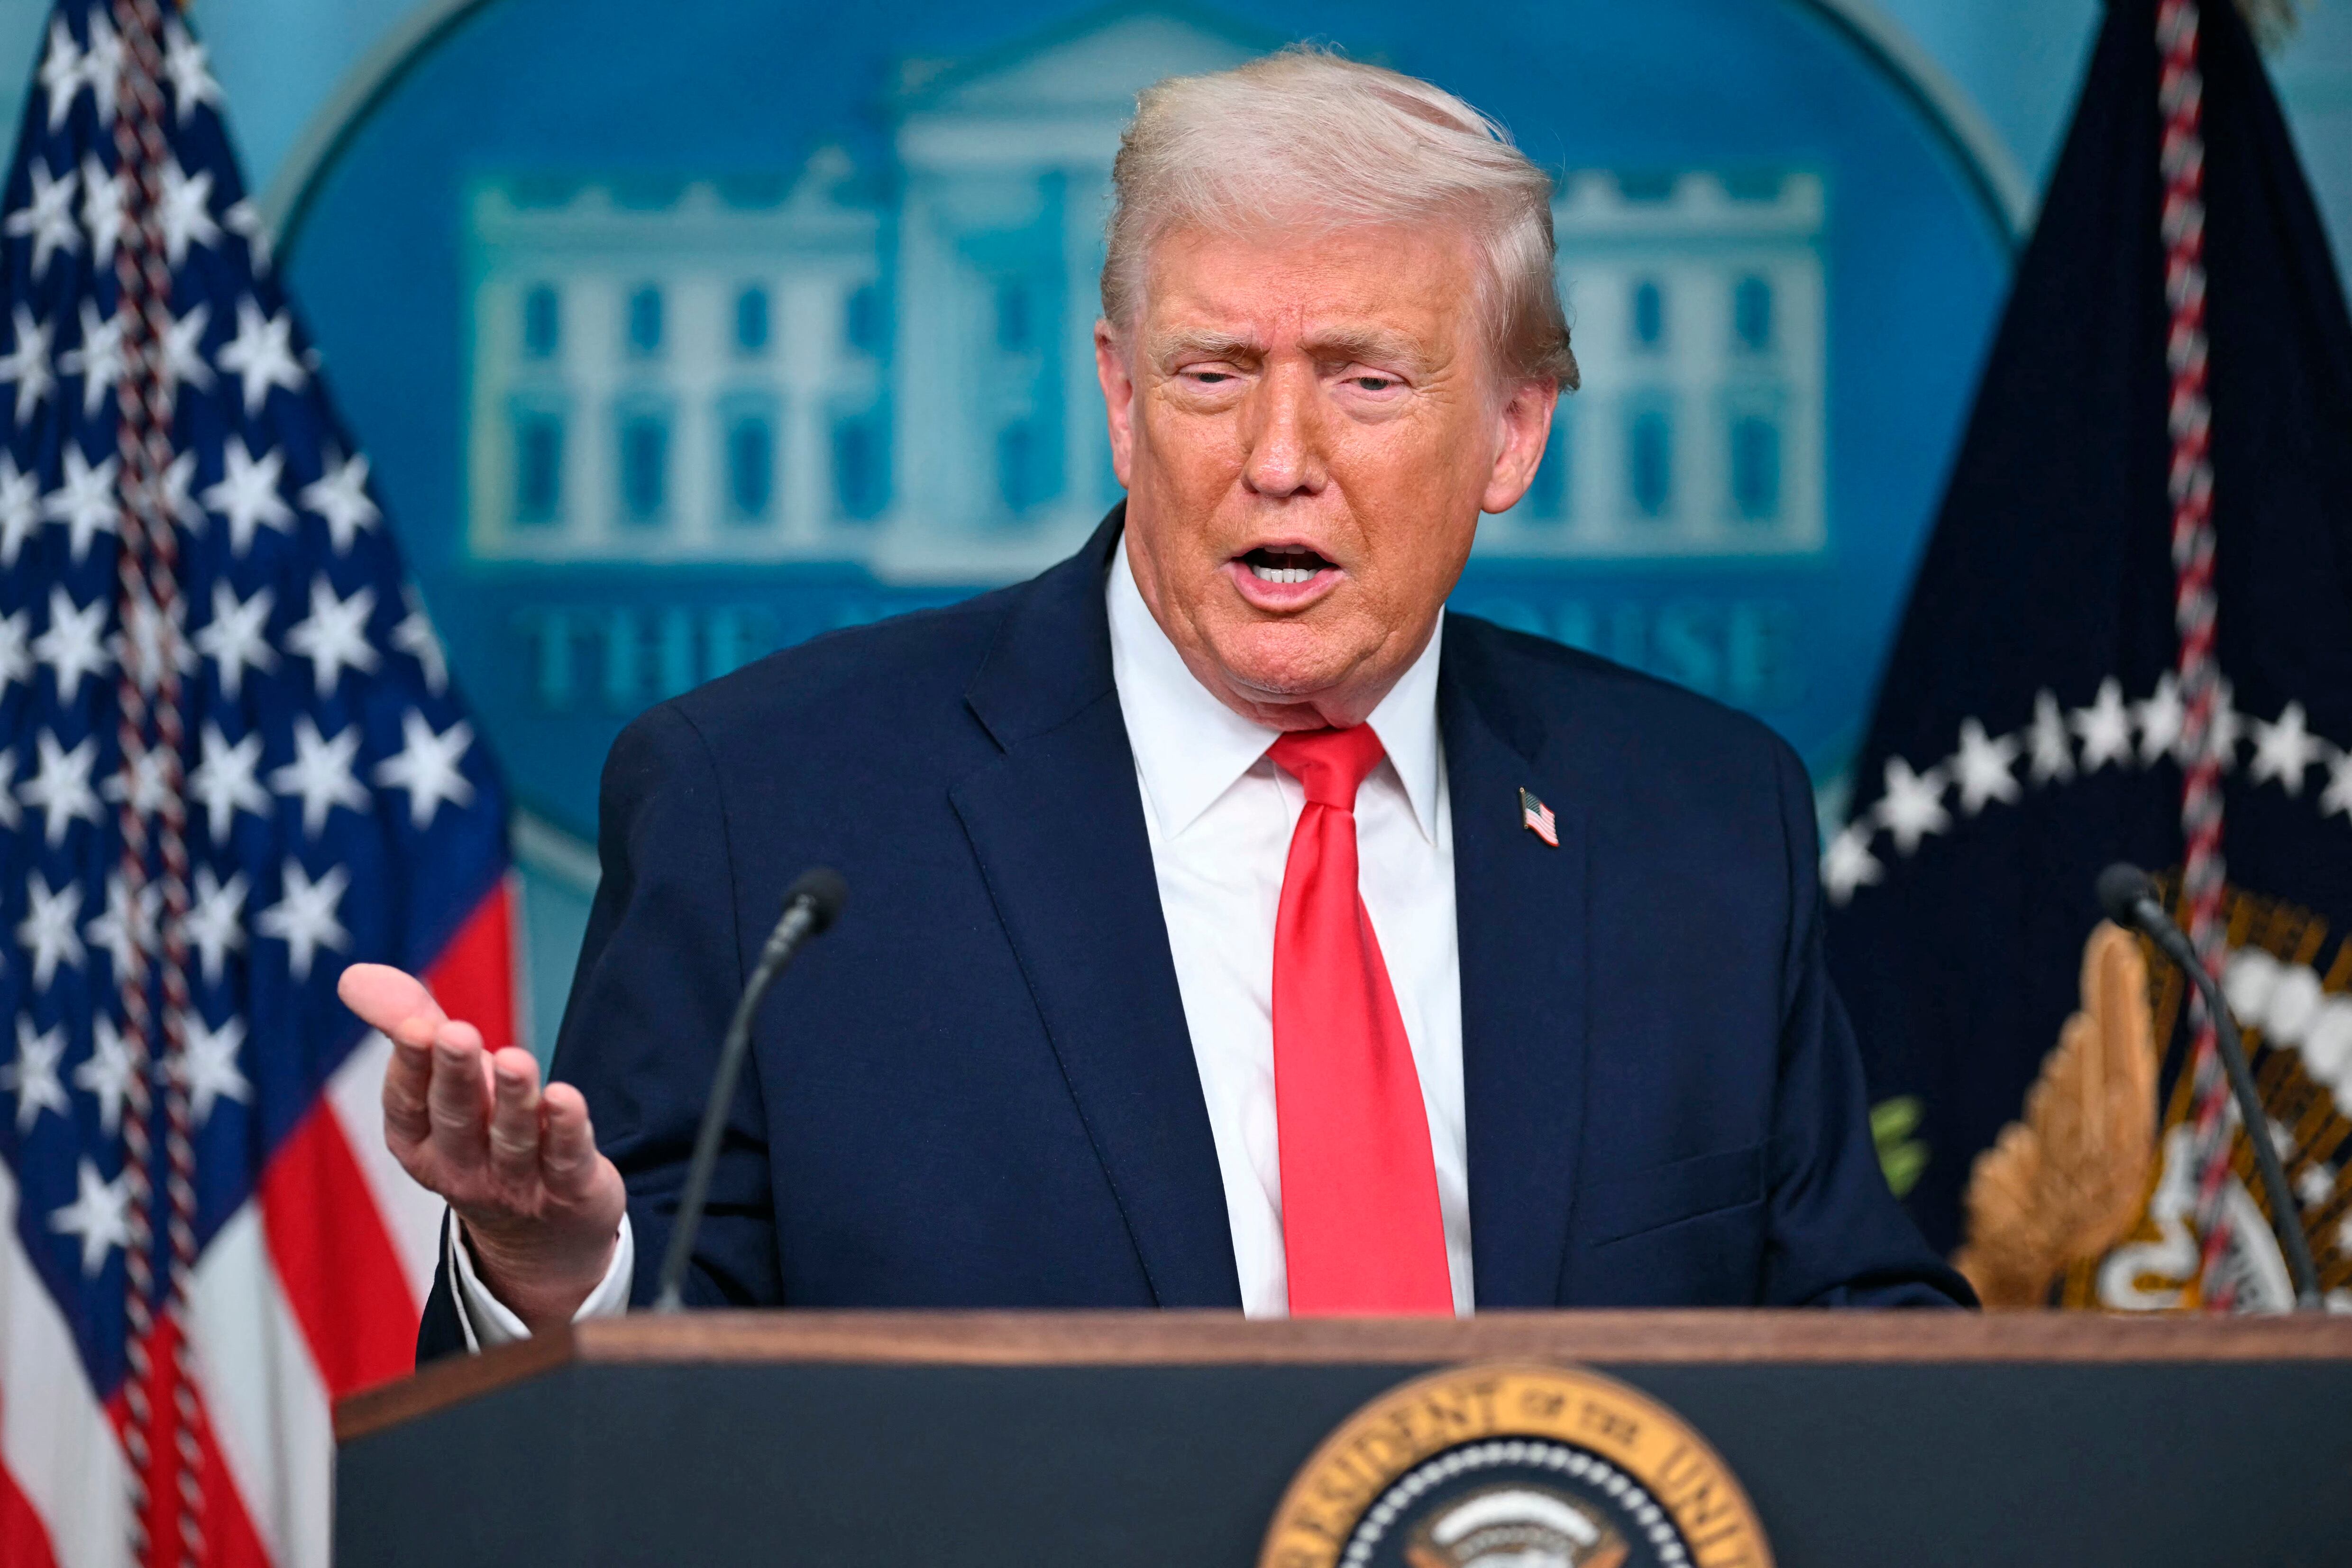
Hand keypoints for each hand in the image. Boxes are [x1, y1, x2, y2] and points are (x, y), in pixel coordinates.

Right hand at [338, 963, 626, 1332]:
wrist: (541, 1232)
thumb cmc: (481, 1134)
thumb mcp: (443, 1083)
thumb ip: (407, 1025)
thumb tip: (353, 974)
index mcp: (420, 1142)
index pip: (408, 1103)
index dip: (410, 1065)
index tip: (415, 1025)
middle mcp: (462, 1167)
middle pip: (458, 1119)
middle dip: (455, 1076)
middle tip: (455, 1033)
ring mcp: (515, 1183)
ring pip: (513, 1139)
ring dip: (513, 1098)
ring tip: (514, 1058)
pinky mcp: (568, 1190)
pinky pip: (566, 1160)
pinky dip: (567, 1130)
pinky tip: (566, 1098)